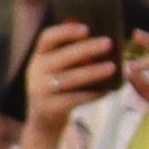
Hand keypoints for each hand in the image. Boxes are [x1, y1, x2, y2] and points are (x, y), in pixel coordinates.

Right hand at [28, 17, 122, 140]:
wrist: (44, 120)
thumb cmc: (60, 86)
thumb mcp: (58, 68)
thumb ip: (72, 53)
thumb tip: (100, 34)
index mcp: (39, 57)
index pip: (47, 38)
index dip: (66, 31)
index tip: (87, 28)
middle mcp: (35, 72)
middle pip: (62, 57)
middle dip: (87, 49)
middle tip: (109, 43)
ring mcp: (40, 91)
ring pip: (70, 79)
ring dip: (93, 72)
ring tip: (113, 67)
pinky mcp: (49, 108)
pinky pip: (75, 99)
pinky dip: (93, 94)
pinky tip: (109, 89)